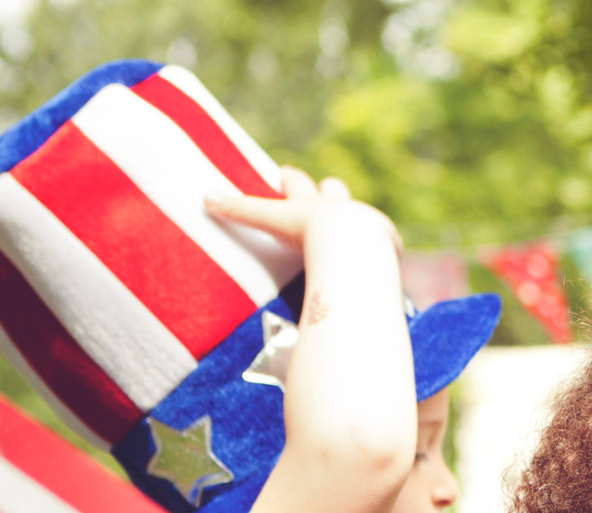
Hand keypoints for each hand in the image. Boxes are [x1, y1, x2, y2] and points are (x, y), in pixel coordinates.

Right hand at [204, 166, 400, 255]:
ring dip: (357, 222)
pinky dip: (380, 250)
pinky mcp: (387, 243)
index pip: (297, 184)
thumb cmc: (308, 230)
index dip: (290, 180)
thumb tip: (204, 197)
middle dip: (327, 191)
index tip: (285, 173)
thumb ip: (239, 212)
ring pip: (363, 215)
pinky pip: (385, 245)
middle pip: (333, 191)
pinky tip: (381, 259)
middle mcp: (342, 207)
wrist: (355, 241)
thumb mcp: (270, 219)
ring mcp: (367, 222)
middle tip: (323, 190)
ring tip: (355, 232)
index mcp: (313, 203)